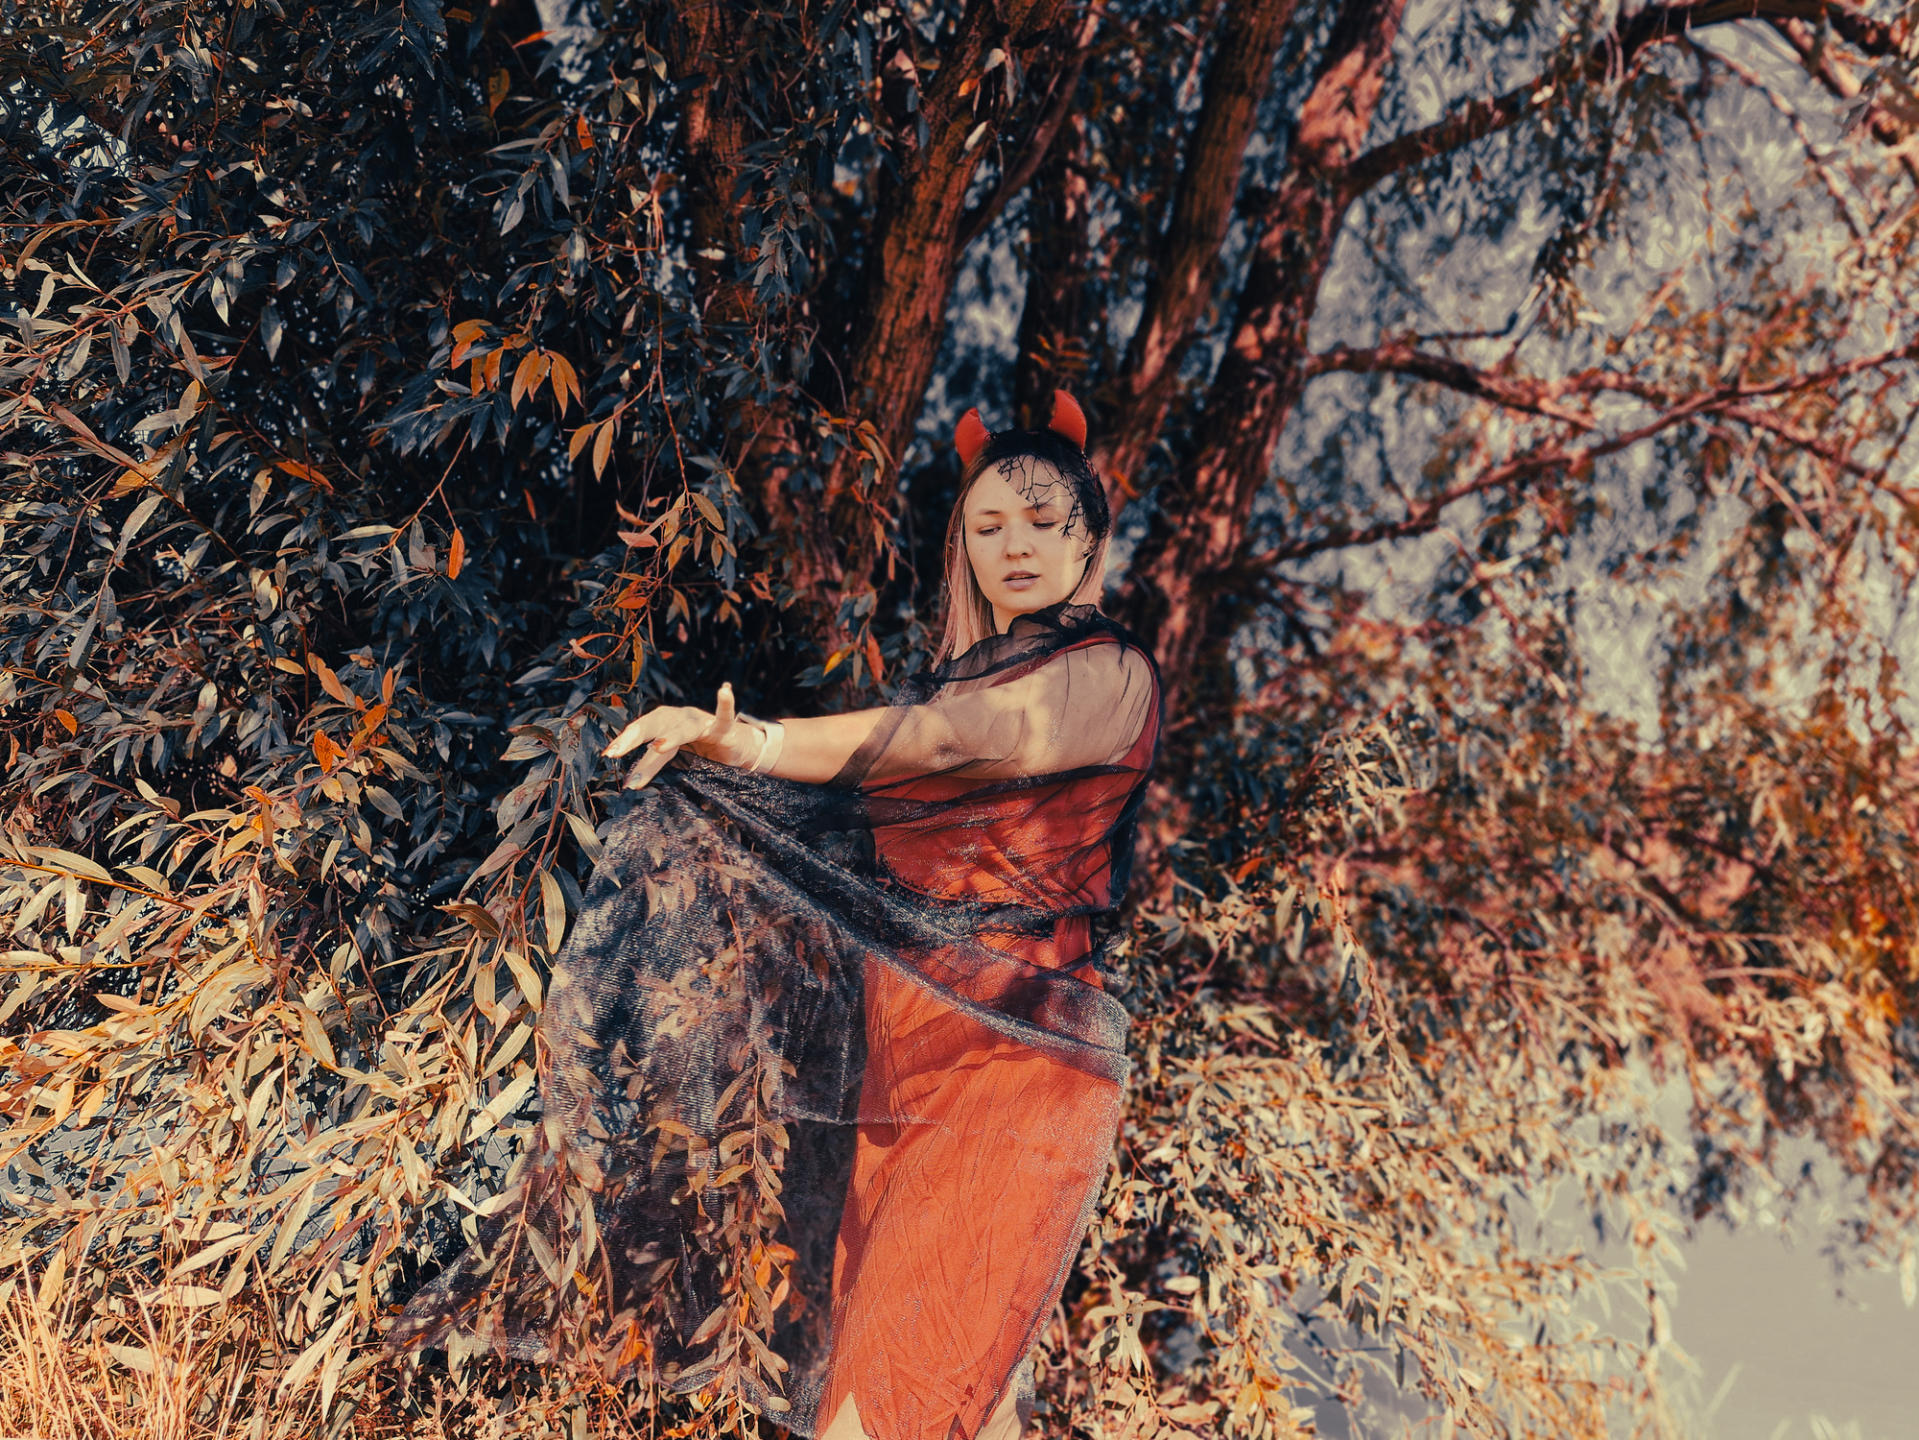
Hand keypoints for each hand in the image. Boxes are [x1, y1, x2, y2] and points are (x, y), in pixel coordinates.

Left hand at [602, 683, 756, 788]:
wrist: (733, 745)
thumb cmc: (700, 751)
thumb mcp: (673, 759)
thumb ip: (652, 765)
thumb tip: (628, 784)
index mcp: (664, 723)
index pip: (640, 730)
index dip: (624, 741)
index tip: (607, 754)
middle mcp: (679, 717)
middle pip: (655, 723)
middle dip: (635, 736)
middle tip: (617, 751)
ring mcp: (701, 721)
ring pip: (685, 727)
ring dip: (672, 736)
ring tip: (658, 746)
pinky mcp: (724, 729)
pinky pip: (724, 717)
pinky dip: (725, 705)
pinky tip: (724, 690)